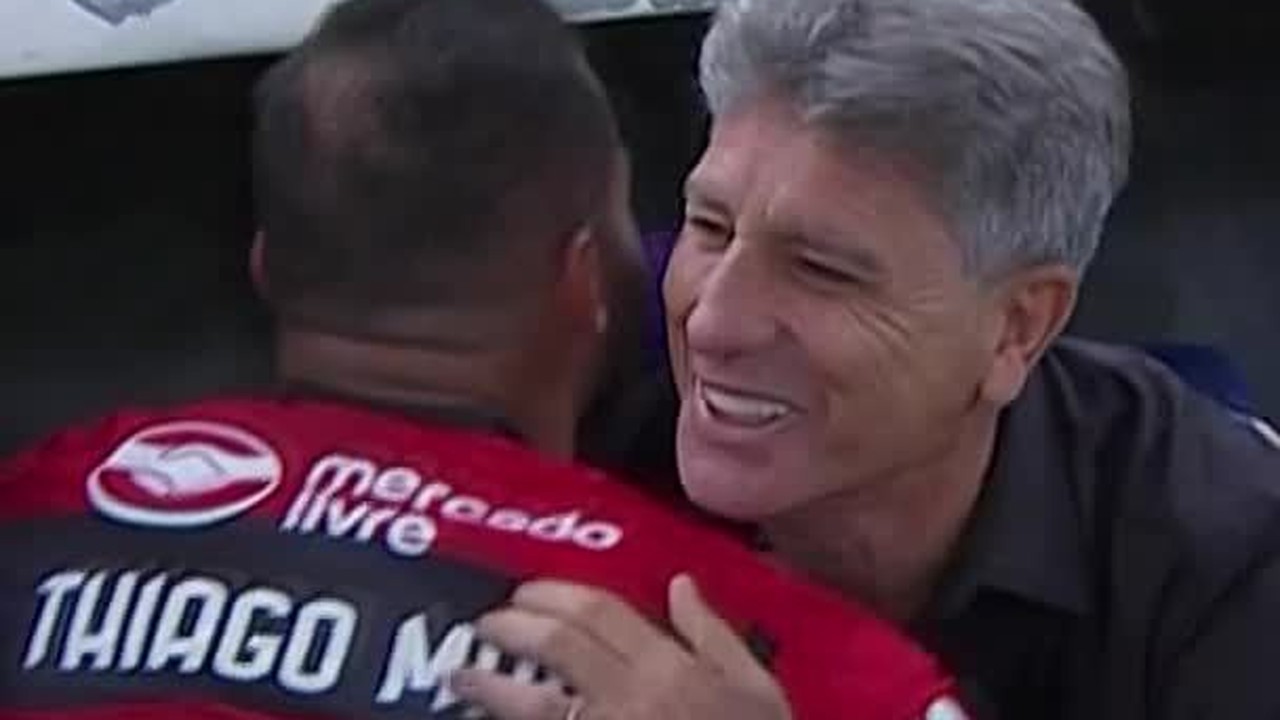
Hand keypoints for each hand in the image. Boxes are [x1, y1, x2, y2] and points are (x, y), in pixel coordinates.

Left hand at [451, 574, 792, 719]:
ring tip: (462, 677)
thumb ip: (715, 634)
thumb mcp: (758, 690)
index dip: (553, 594)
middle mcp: (632, 699)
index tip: (525, 591)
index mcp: (672, 668)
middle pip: (559, 646)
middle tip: (487, 623)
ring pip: (536, 704)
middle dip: (513, 627)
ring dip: (491, 686)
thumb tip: (681, 585)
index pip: (599, 613)